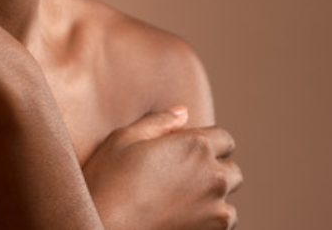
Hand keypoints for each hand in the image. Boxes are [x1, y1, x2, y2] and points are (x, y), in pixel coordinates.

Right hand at [83, 107, 241, 229]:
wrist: (101, 229)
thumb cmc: (107, 182)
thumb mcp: (124, 139)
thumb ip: (158, 122)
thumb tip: (182, 113)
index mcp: (195, 146)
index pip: (225, 139)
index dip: (207, 144)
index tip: (187, 153)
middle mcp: (213, 176)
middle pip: (231, 170)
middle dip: (213, 171)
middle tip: (183, 179)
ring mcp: (215, 208)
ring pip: (228, 200)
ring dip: (213, 199)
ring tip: (182, 202)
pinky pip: (224, 222)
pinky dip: (210, 220)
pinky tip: (184, 217)